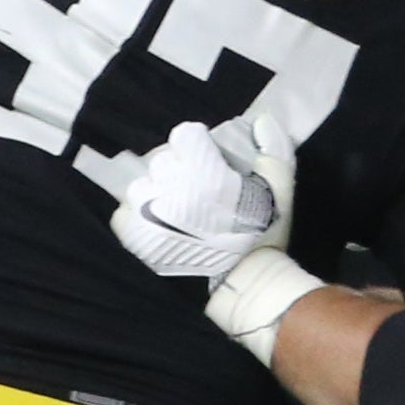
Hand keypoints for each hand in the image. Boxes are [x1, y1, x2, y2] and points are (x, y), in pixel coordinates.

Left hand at [111, 115, 323, 365]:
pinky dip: (136, 218)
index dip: (196, 147)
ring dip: (155, 193)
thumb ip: (274, 147)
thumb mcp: (280, 186)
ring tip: (174, 211)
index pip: (184, 135)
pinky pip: (124, 213)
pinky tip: (157, 227)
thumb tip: (261, 121)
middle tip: (194, 192)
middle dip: (177, 170)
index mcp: (204, 171)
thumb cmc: (262, 233)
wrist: (243, 284)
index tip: (207, 163)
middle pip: (161, 159)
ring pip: (141, 185)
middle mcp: (172, 188)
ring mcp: (149, 213)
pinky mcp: (135, 238)